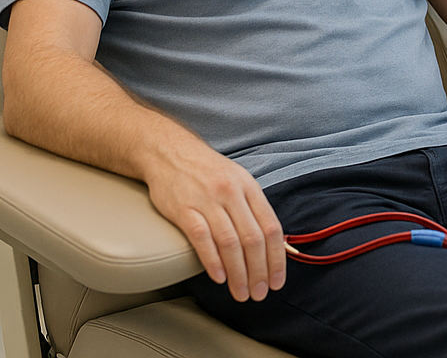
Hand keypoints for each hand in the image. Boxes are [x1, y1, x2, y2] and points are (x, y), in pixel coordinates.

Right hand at [143, 141, 285, 301]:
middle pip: (252, 239)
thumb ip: (253, 210)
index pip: (271, 228)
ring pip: (230, 243)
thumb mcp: (238, 182)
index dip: (276, 259)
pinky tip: (218, 278)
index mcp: (250, 189)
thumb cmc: (207, 172)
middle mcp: (232, 194)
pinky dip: (212, 261)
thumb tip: (273, 244)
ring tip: (241, 292)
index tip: (277, 281)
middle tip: (259, 293)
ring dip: (238, 273)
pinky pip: (202, 238)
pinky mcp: (184, 209)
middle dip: (259, 271)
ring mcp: (208, 201)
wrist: (170, 152)